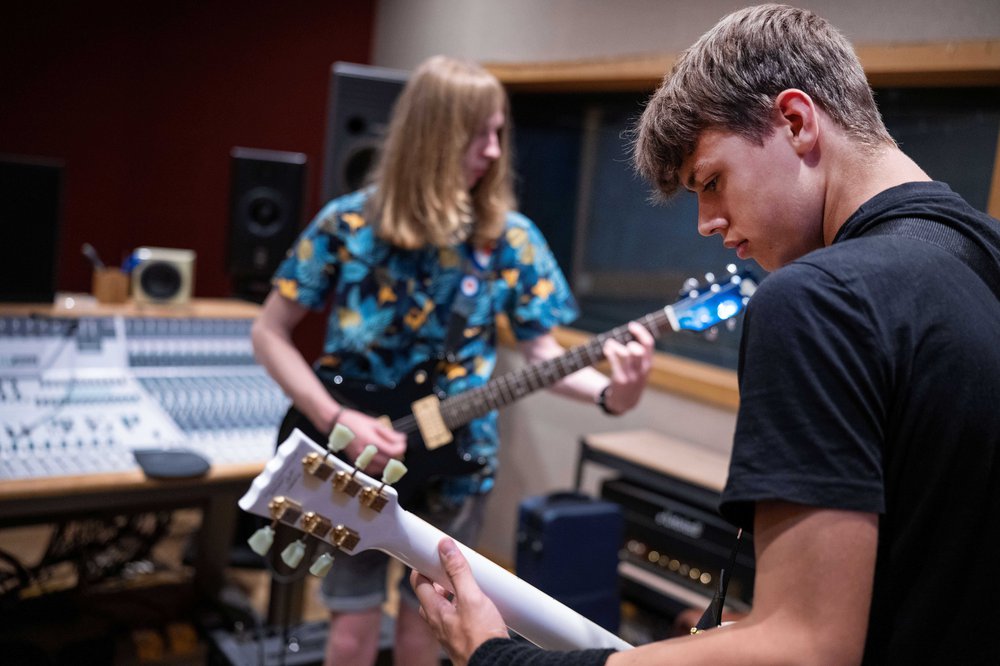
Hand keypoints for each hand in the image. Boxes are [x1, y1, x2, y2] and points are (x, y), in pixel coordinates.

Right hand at [334, 408, 406, 475]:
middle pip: (389, 461)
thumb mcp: (375, 424)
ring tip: (389, 451)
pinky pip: (372, 470)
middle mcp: (365, 452)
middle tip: (398, 446)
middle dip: (397, 454)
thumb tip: (402, 440)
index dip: (401, 448)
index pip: (393, 452)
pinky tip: (379, 457)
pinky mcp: (356, 462)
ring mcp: (359, 459)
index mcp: (370, 441)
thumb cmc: (355, 421)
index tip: (403, 443)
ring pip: (381, 468)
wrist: (336, 424)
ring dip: (389, 461)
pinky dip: (379, 466)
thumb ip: (390, 434)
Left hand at [410, 538, 508, 665]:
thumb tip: (445, 548)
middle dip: (438, 580)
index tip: (431, 554)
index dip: (422, 566)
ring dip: (452, 594)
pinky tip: (477, 607)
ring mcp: (449, 633)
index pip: (419, 583)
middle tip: (450, 568)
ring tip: (467, 584)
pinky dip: (462, 607)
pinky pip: (456, 618)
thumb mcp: (471, 597)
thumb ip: (458, 572)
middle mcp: (438, 624)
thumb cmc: (480, 638)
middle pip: (430, 596)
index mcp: (435, 611)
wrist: (494, 663)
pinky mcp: (462, 639)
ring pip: (444, 608)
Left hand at [601, 321, 654, 413]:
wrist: (625, 402)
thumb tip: (631, 333)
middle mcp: (642, 370)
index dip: (641, 332)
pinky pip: (615, 362)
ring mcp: (632, 375)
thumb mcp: (641, 369)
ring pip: (625, 354)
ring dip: (616, 345)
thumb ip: (640, 354)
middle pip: (638, 349)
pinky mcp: (621, 379)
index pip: (649, 344)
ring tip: (610, 343)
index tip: (632, 325)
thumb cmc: (632, 380)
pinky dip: (610, 352)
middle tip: (622, 336)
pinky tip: (606, 349)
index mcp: (648, 364)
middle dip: (630, 339)